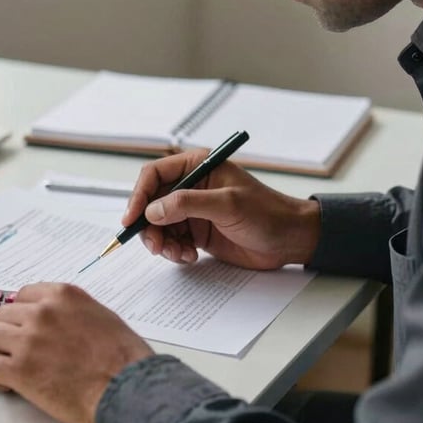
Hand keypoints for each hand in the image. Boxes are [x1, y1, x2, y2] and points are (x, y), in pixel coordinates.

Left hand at [0, 282, 152, 422]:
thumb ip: (71, 311)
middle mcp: (42, 312)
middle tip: (16, 350)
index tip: (24, 326)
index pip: (23, 294)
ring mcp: (28, 339)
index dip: (22, 313)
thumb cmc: (123, 357)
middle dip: (7, 332)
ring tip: (8, 365)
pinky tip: (8, 384)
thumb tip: (57, 320)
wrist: (127, 387)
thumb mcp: (100, 315)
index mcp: (62, 295)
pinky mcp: (19, 369)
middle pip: (1, 313)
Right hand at [123, 149, 320, 268]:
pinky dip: (174, 251)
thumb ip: (187, 204)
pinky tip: (189, 256)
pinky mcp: (197, 231)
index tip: (131, 219)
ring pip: (159, 224)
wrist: (290, 240)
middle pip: (151, 202)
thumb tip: (153, 211)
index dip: (138, 195)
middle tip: (155, 246)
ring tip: (178, 254)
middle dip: (148, 225)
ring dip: (162, 242)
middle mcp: (191, 186)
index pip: (154, 175)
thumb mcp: (227, 204)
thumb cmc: (267, 213)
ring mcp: (193, 210)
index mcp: (198, 166)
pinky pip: (172, 240)